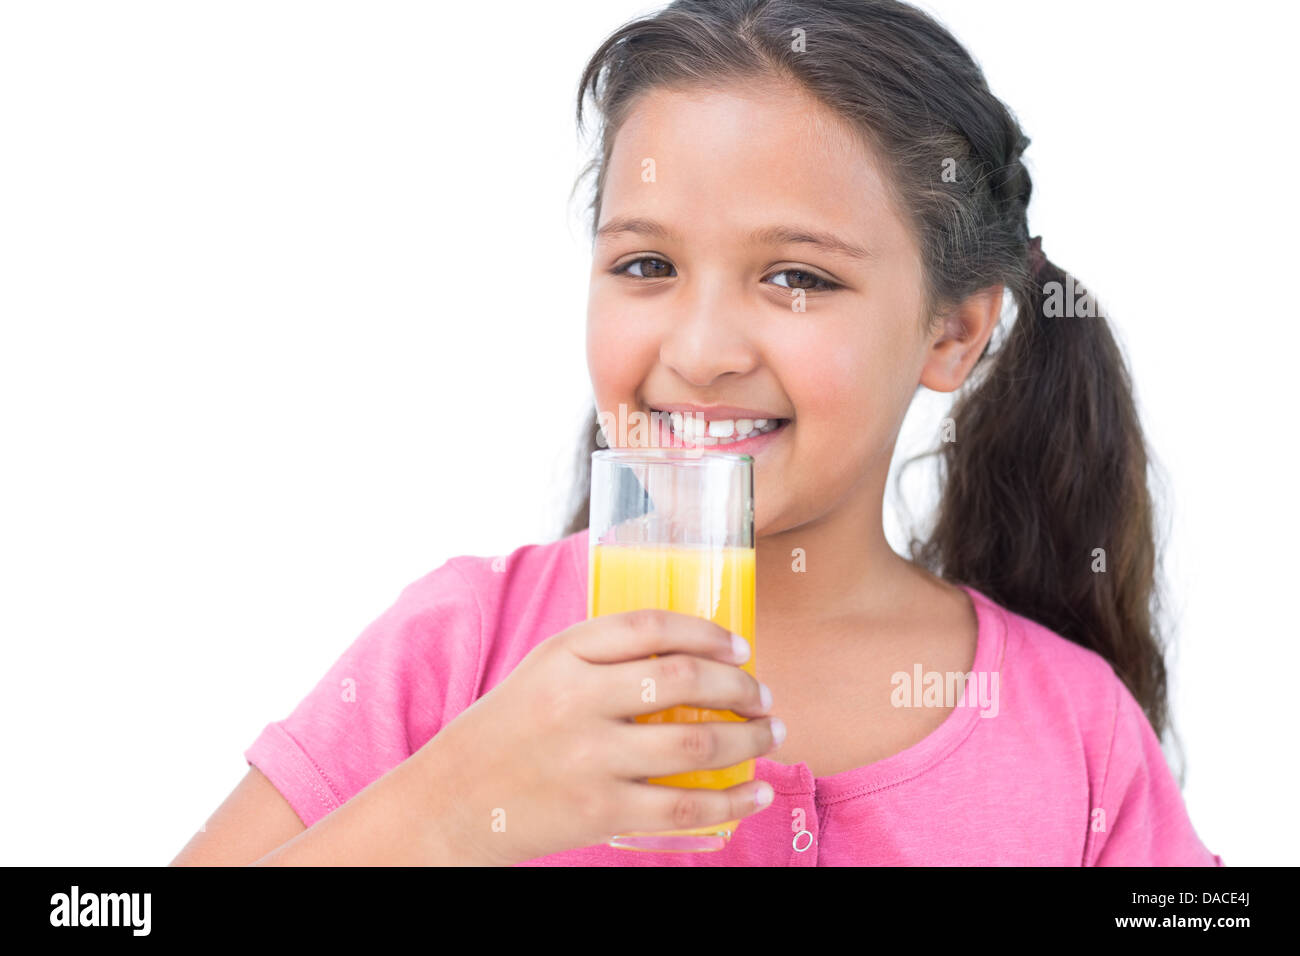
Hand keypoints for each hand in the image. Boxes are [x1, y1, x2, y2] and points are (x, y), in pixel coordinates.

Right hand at [416, 608, 779, 864]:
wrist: (449, 803)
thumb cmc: (506, 731)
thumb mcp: (541, 672)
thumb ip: (602, 656)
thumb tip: (692, 653)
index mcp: (562, 654)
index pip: (651, 626)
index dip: (708, 632)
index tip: (740, 647)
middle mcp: (577, 700)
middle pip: (685, 680)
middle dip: (742, 687)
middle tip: (764, 696)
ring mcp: (589, 758)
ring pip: (696, 742)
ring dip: (749, 739)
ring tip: (769, 736)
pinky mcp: (599, 812)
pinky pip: (685, 807)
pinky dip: (734, 801)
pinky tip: (757, 792)